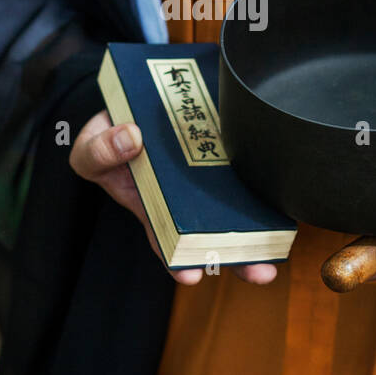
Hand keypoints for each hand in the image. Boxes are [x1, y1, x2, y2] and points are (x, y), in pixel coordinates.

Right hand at [69, 111, 277, 285]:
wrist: (144, 98)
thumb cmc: (116, 130)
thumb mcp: (91, 143)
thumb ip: (99, 150)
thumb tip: (131, 138)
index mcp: (151, 207)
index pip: (164, 240)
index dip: (177, 261)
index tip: (189, 276)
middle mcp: (183, 202)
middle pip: (213, 237)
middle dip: (235, 257)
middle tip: (258, 272)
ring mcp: (210, 180)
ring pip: (236, 213)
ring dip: (257, 234)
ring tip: (275, 255)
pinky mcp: (230, 155)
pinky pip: (252, 179)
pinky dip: (268, 194)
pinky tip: (285, 208)